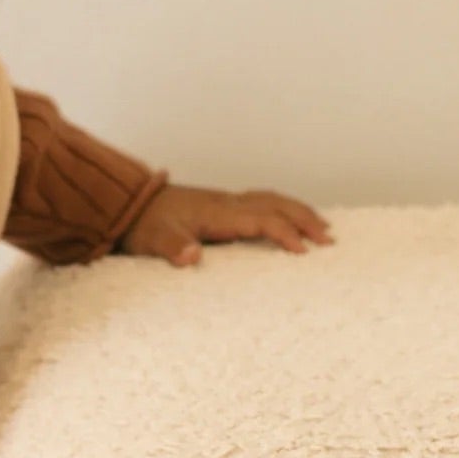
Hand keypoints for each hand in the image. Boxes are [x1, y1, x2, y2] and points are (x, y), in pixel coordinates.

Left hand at [117, 182, 331, 266]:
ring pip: (273, 200)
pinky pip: (263, 202)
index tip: (303, 251)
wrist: (130, 204)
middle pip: (276, 205)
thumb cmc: (143, 224)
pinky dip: (284, 209)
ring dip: (299, 212)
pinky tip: (290, 219)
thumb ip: (172, 247)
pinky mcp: (223, 205)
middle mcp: (227, 203)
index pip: (261, 219)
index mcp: (217, 212)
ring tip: (322, 228)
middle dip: (305, 220)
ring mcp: (226, 202)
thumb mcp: (154, 239)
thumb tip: (190, 257)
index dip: (284, 233)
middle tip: (329, 240)